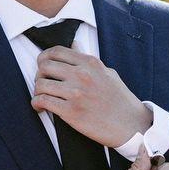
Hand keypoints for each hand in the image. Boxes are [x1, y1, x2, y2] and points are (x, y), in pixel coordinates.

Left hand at [31, 44, 151, 146]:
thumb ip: (88, 59)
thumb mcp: (107, 73)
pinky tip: (40, 107)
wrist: (132, 125)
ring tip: (42, 96)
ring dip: (38, 90)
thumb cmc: (120, 100)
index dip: (44, 57)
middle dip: (39, 74)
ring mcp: (76, 93)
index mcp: (90, 63)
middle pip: (45, 65)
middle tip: (42, 82)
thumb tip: (74, 44)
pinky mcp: (71, 112)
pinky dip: (37, 104)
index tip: (43, 65)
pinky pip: (43, 102)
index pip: (56, 51)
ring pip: (41, 84)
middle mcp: (82, 75)